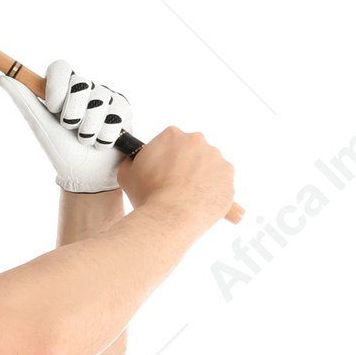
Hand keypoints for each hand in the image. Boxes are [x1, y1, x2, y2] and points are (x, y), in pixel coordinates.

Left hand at [0, 62, 130, 191]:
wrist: (88, 177)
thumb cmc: (62, 151)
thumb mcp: (41, 127)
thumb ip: (24, 101)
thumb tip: (1, 78)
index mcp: (63, 89)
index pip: (60, 67)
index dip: (57, 87)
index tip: (53, 108)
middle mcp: (85, 88)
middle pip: (81, 83)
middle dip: (73, 115)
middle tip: (71, 130)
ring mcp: (105, 97)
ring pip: (99, 102)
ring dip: (88, 131)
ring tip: (87, 142)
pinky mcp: (123, 108)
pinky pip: (115, 115)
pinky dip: (105, 137)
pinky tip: (102, 144)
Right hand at [116, 126, 235, 233]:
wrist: (170, 218)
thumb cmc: (150, 197)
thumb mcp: (127, 174)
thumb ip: (132, 162)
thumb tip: (133, 162)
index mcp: (172, 136)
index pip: (170, 142)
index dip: (166, 158)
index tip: (163, 171)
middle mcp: (197, 142)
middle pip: (192, 151)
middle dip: (186, 166)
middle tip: (175, 185)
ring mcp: (216, 159)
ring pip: (209, 166)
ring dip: (201, 178)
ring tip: (188, 197)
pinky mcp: (228, 178)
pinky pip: (221, 184)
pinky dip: (213, 192)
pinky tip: (199, 203)